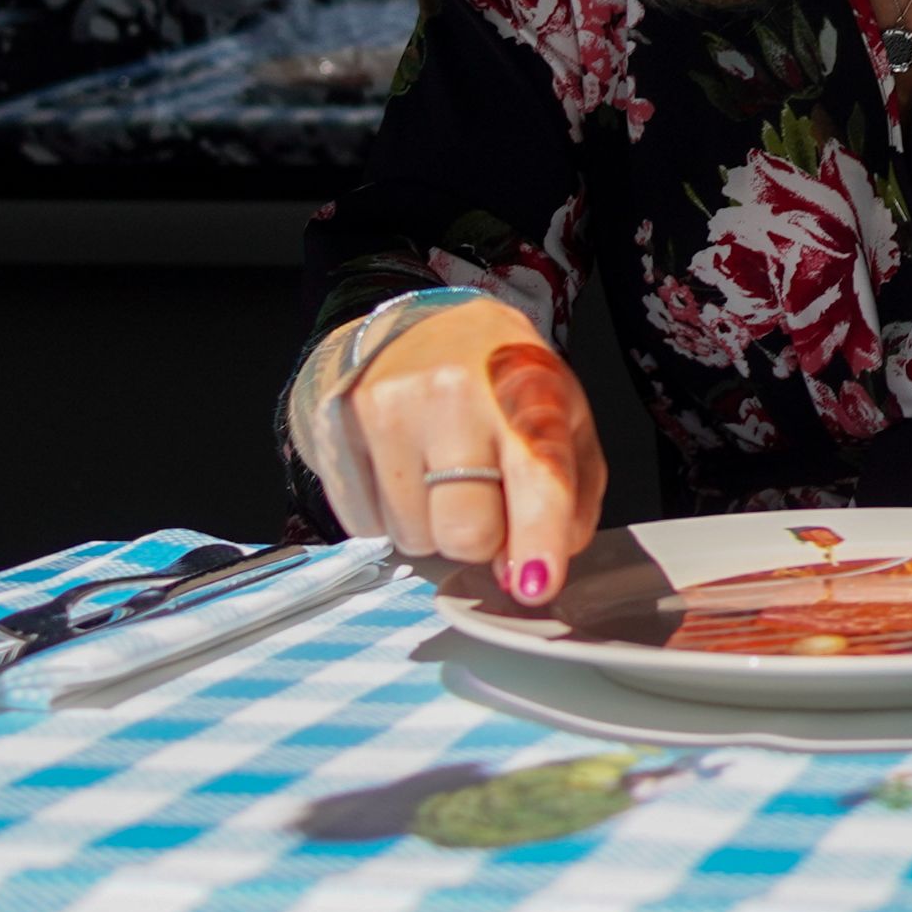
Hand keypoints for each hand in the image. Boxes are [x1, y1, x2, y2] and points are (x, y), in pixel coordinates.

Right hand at [303, 301, 606, 602]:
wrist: (421, 326)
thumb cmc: (504, 382)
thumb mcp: (565, 418)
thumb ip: (571, 495)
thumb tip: (537, 570)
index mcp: (524, 391)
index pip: (539, 482)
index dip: (538, 543)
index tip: (536, 586)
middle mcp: (454, 397)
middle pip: (467, 532)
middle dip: (482, 540)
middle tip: (484, 503)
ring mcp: (390, 410)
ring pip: (414, 538)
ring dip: (433, 527)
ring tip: (440, 475)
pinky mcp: (339, 425)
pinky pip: (366, 525)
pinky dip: (390, 516)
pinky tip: (404, 471)